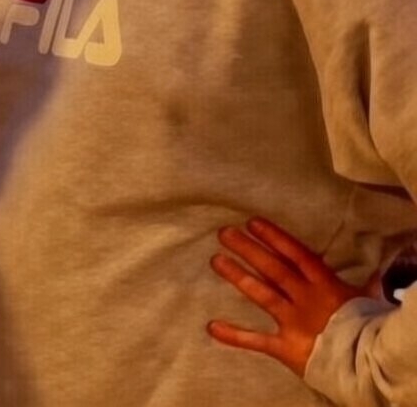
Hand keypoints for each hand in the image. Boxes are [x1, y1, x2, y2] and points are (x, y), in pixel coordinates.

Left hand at [207, 217, 377, 375]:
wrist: (371, 364)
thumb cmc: (370, 329)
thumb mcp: (369, 299)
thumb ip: (366, 283)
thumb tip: (375, 269)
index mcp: (325, 285)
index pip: (295, 254)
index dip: (274, 237)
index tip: (252, 222)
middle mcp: (305, 299)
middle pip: (273, 269)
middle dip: (248, 249)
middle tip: (224, 233)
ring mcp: (294, 321)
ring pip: (262, 294)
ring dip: (238, 277)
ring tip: (216, 261)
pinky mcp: (286, 346)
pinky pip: (257, 341)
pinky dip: (234, 336)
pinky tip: (212, 327)